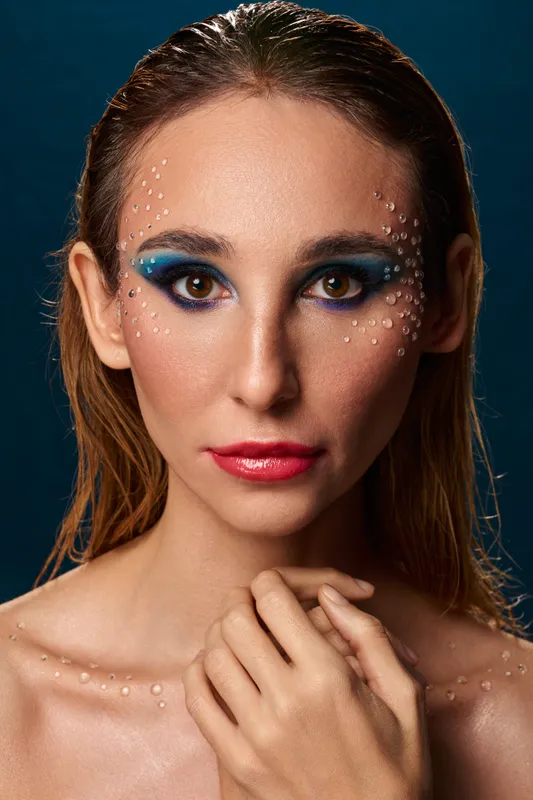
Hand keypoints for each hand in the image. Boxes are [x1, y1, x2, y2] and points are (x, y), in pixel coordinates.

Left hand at [183, 567, 432, 799]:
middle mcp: (285, 702)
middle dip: (246, 598)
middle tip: (263, 602)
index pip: (273, 598)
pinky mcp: (236, 762)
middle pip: (235, 617)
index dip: (278, 580)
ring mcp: (254, 735)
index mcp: (328, 678)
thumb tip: (329, 594)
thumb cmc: (397, 767)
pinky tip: (224, 667)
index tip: (290, 590)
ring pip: (212, 652)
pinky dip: (201, 671)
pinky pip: (196, 699)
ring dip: (225, 632)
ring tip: (248, 634)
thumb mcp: (406, 697)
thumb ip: (370, 635)